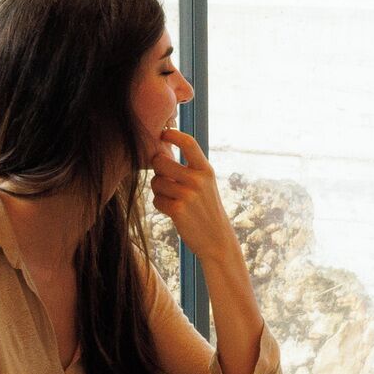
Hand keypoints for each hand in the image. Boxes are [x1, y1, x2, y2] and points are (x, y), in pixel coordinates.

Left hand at [145, 122, 235, 249]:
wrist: (217, 239)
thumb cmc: (207, 210)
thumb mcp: (206, 185)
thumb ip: (189, 169)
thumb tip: (160, 153)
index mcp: (206, 170)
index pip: (188, 143)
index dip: (173, 134)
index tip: (163, 134)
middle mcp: (198, 179)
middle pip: (161, 162)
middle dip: (157, 170)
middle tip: (165, 179)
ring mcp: (188, 194)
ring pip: (156, 182)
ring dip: (159, 191)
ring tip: (173, 199)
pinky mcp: (178, 210)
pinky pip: (156, 200)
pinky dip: (160, 205)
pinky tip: (172, 211)